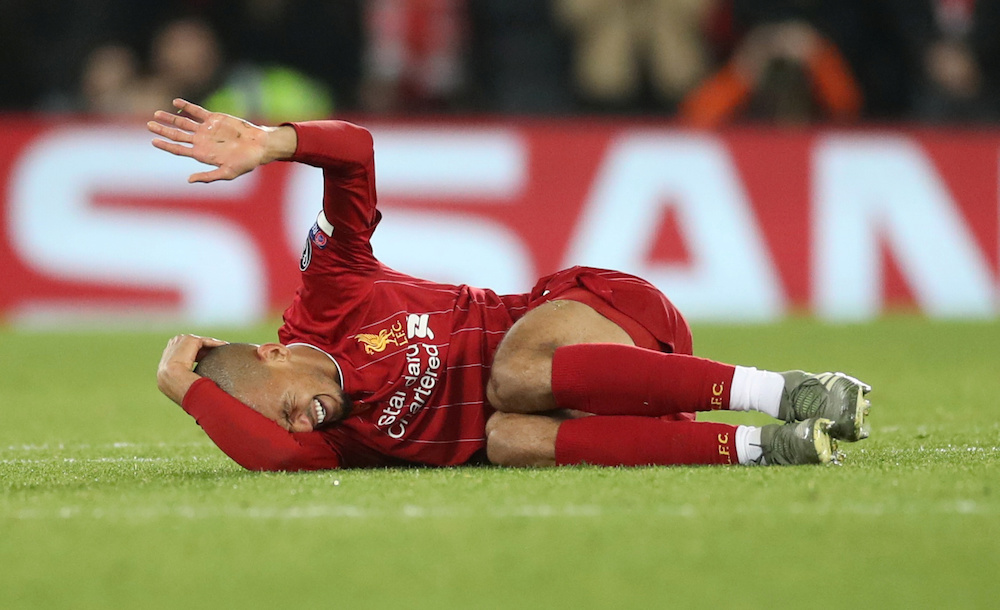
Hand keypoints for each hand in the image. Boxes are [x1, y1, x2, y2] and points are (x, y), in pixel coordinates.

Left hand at [147, 98, 296, 182]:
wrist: (259, 146)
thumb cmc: (246, 162)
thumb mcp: (228, 173)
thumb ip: (208, 176)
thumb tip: (189, 180)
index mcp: (202, 154)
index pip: (179, 149)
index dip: (166, 146)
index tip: (153, 141)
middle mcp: (201, 141)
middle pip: (177, 135)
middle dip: (163, 130)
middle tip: (149, 125)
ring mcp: (206, 129)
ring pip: (184, 123)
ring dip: (170, 119)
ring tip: (156, 114)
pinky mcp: (214, 118)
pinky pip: (196, 111)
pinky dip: (186, 107)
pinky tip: (175, 102)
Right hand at [157, 334, 227, 404]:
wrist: (173, 379)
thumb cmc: (175, 386)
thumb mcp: (177, 384)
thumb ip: (183, 382)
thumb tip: (194, 393)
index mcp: (167, 356)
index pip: (184, 355)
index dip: (197, 358)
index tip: (208, 363)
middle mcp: (173, 346)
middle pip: (193, 347)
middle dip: (206, 351)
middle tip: (219, 356)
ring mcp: (181, 341)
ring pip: (201, 344)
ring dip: (213, 346)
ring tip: (226, 350)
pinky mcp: (191, 339)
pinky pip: (207, 341)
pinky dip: (217, 344)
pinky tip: (226, 347)